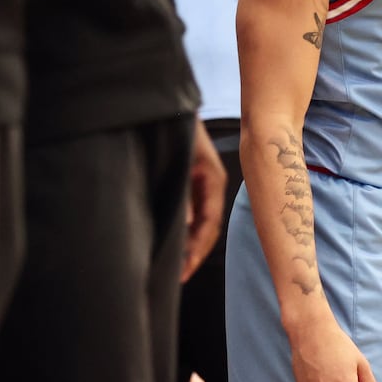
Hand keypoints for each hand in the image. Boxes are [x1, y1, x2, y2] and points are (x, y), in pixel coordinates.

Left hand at [181, 119, 226, 282]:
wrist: (167, 104)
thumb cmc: (175, 127)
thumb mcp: (180, 159)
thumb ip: (183, 191)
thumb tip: (185, 225)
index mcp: (214, 180)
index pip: (210, 223)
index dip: (198, 249)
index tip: (184, 270)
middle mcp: (210, 185)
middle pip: (207, 227)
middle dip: (194, 253)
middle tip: (179, 277)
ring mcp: (201, 184)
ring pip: (199, 222)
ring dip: (188, 244)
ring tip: (174, 267)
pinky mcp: (190, 182)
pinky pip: (190, 212)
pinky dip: (183, 230)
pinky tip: (170, 242)